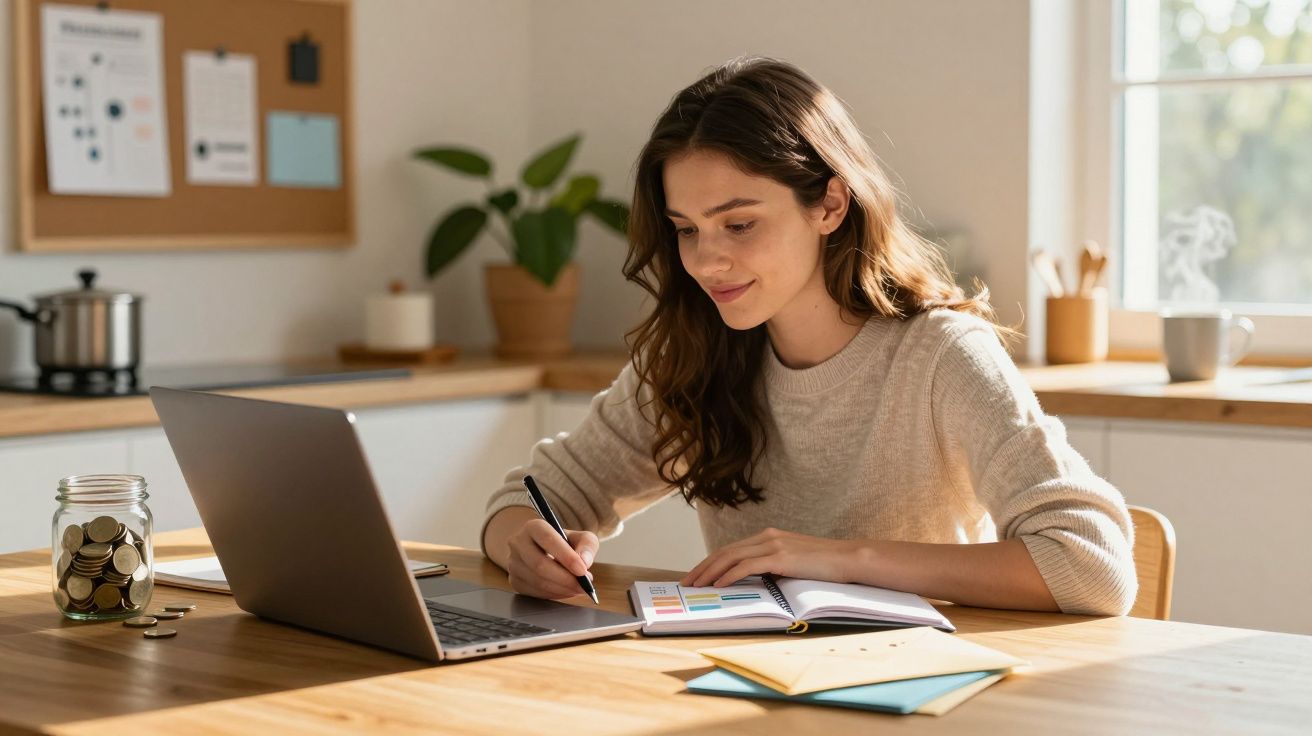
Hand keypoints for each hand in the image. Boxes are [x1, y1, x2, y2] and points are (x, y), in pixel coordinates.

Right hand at [506, 518, 598, 599]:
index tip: (582, 570)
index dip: (566, 557)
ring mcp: (513, 563)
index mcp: (533, 526)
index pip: (548, 539)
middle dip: (565, 578)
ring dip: (562, 589)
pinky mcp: (514, 580)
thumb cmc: (564, 544)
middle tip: (583, 586)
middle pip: (540, 564)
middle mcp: (518, 543)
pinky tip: (566, 591)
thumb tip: (585, 561)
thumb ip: (587, 545)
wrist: (545, 551)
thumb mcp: (581, 538)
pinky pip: (534, 592)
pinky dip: (554, 595)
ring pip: (537, 581)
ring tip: (578, 588)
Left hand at [681, 527, 861, 586]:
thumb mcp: (794, 562)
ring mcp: (773, 545)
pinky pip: (747, 566)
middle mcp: (767, 536)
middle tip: (688, 582)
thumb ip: (774, 565)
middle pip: (725, 551)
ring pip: (731, 557)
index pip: (732, 549)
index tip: (697, 574)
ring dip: (710, 572)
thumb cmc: (824, 564)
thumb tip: (756, 580)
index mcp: (769, 536)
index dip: (711, 562)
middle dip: (703, 567)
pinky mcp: (780, 557)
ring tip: (697, 585)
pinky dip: (729, 575)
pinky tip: (719, 585)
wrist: (848, 558)